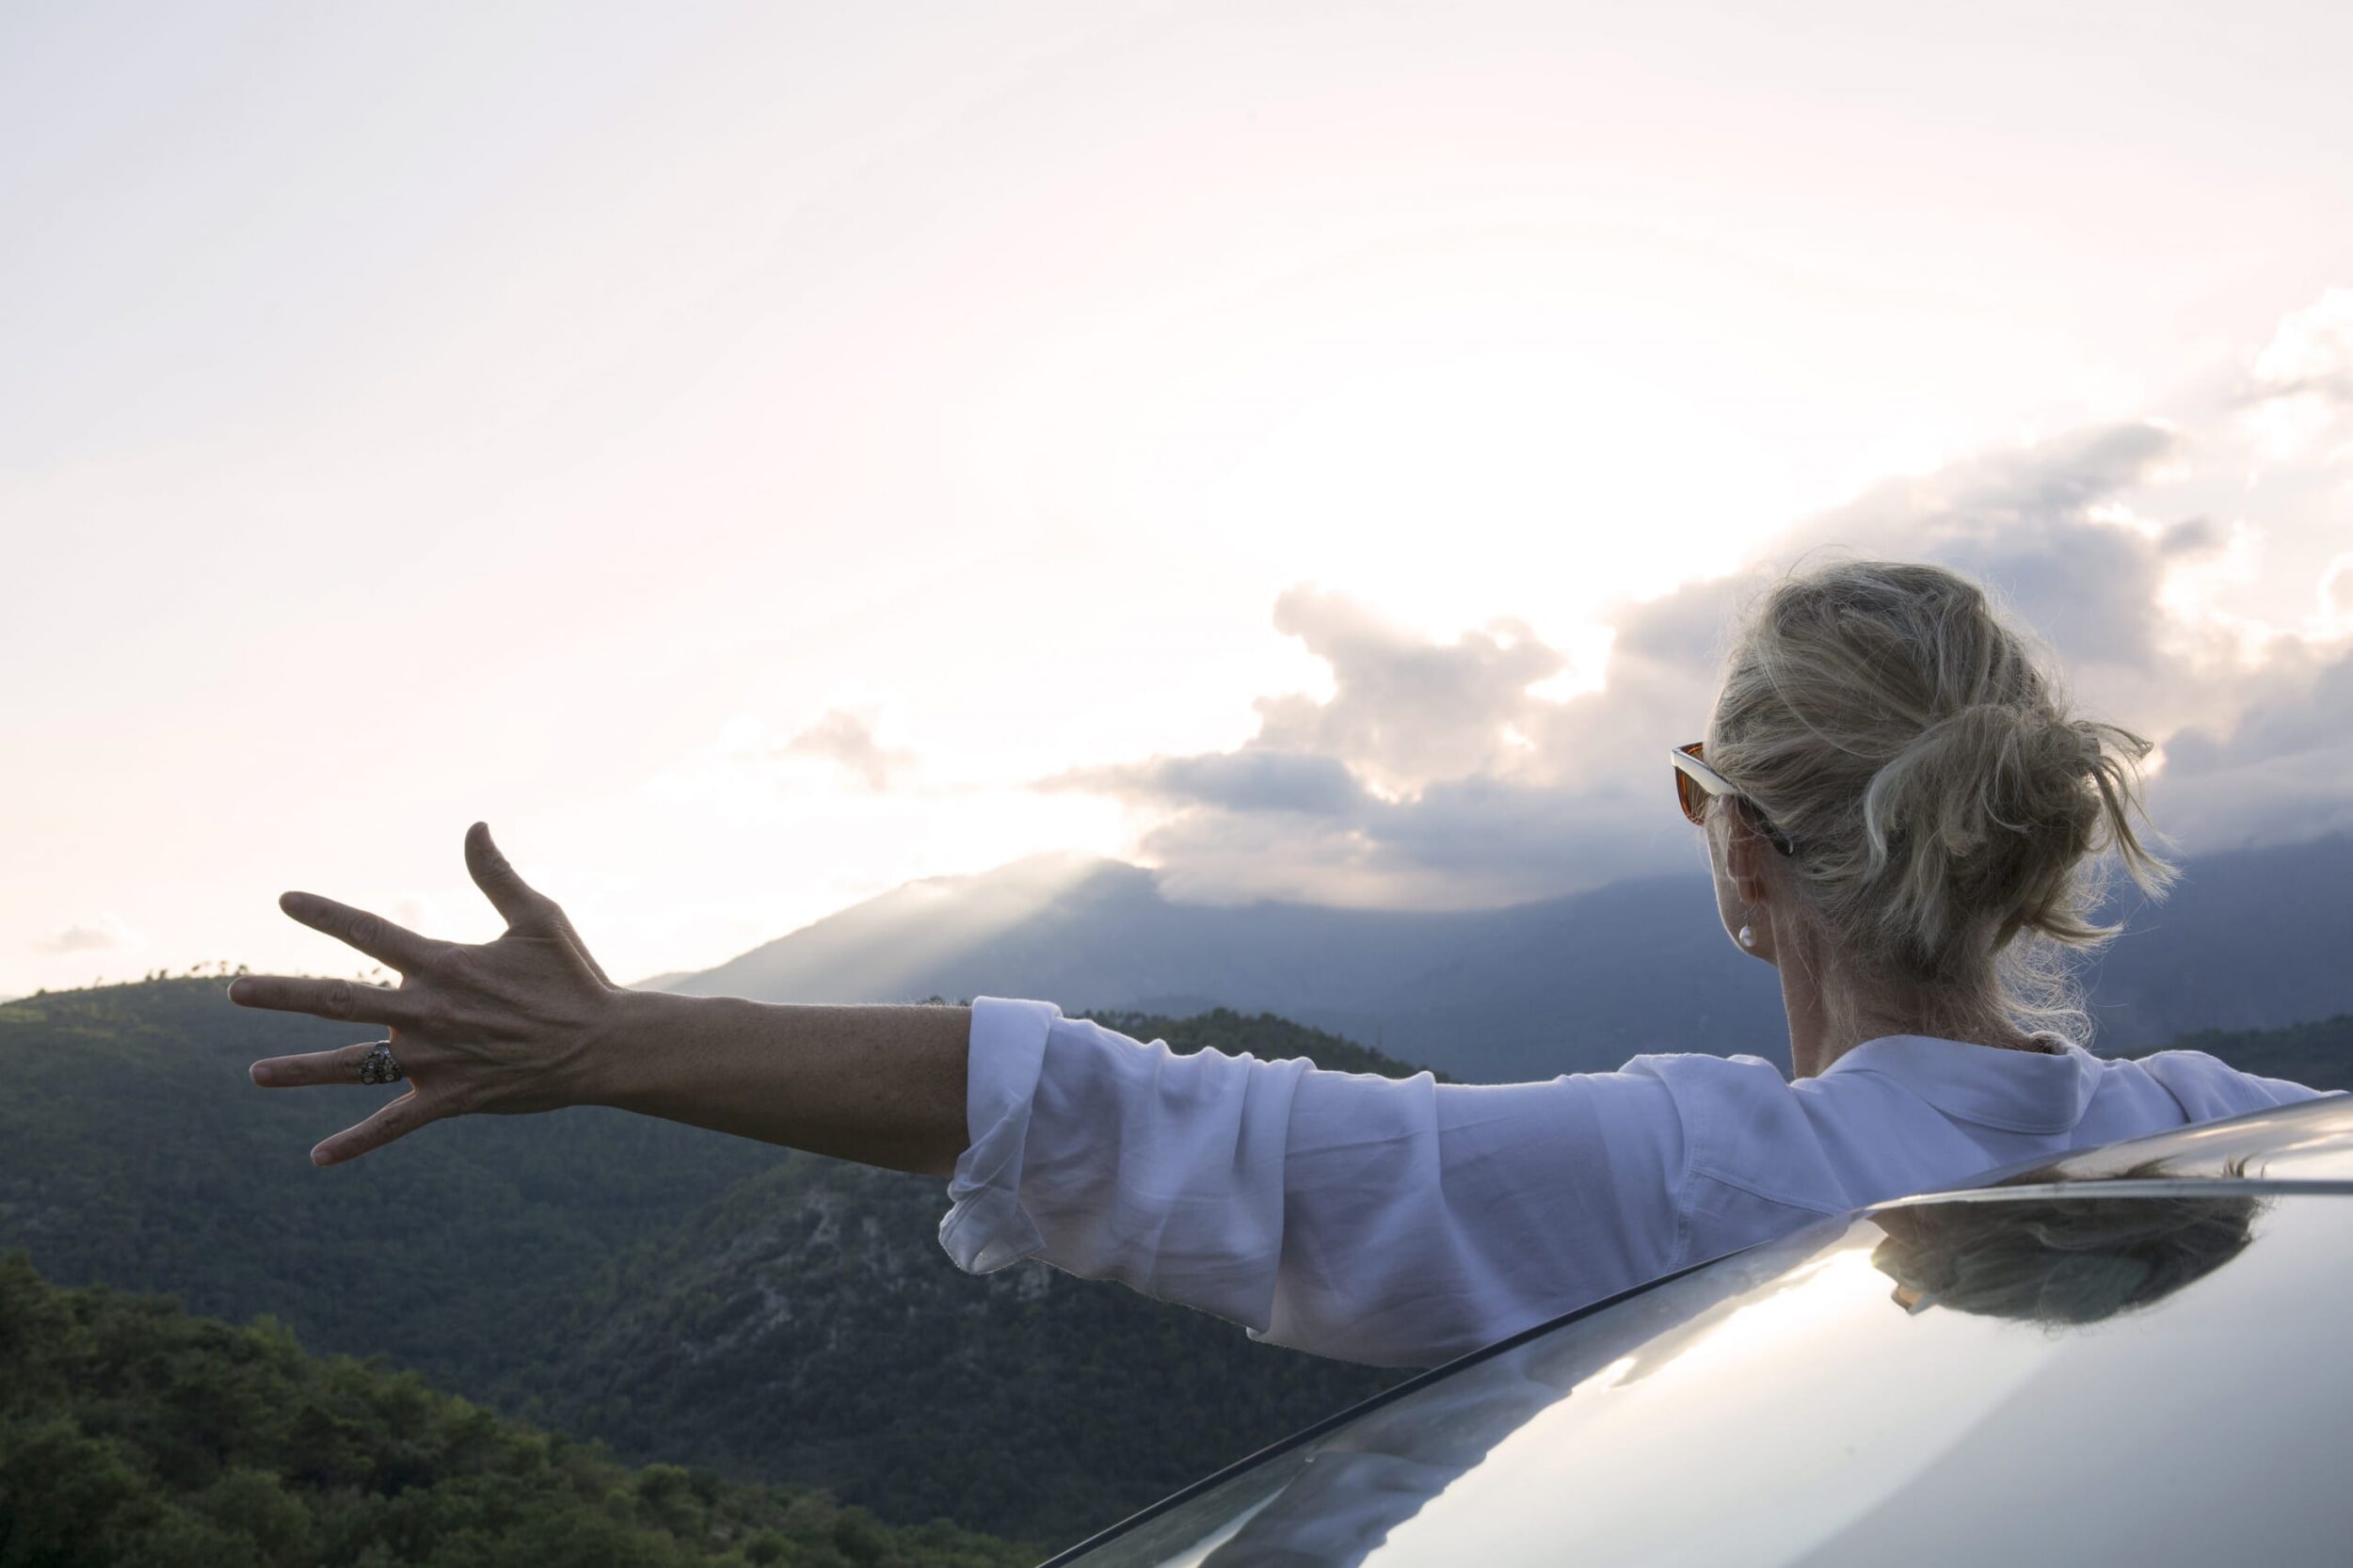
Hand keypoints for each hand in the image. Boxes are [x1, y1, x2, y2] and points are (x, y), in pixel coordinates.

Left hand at [233, 823, 621, 1165]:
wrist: (603, 1045)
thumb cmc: (573, 978)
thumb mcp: (538, 919)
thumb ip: (498, 876)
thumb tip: (474, 827)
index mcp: (446, 965)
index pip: (372, 934)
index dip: (327, 914)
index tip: (285, 900)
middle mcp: (429, 1011)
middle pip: (339, 1001)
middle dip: (283, 994)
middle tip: (235, 990)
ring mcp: (435, 1059)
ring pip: (353, 1066)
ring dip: (301, 1069)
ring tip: (256, 1073)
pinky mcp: (451, 1098)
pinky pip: (394, 1124)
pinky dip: (356, 1142)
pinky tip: (318, 1158)